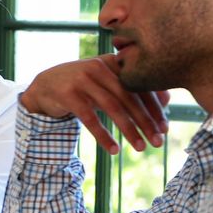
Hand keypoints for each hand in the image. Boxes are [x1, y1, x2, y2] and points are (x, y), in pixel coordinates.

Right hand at [20, 55, 169, 153]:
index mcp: (111, 62)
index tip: (165, 127)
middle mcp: (98, 67)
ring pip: (113, 108)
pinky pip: (90, 119)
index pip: (140, 85)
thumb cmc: (82, 86)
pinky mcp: (68, 95)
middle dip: (146, 121)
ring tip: (141, 148)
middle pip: (129, 97)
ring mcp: (82, 80)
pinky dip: (103, 136)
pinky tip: (114, 150)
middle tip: (159, 141)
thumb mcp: (107, 83)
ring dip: (129, 130)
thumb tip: (168, 101)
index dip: (155, 107)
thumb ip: (132, 88)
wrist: (44, 86)